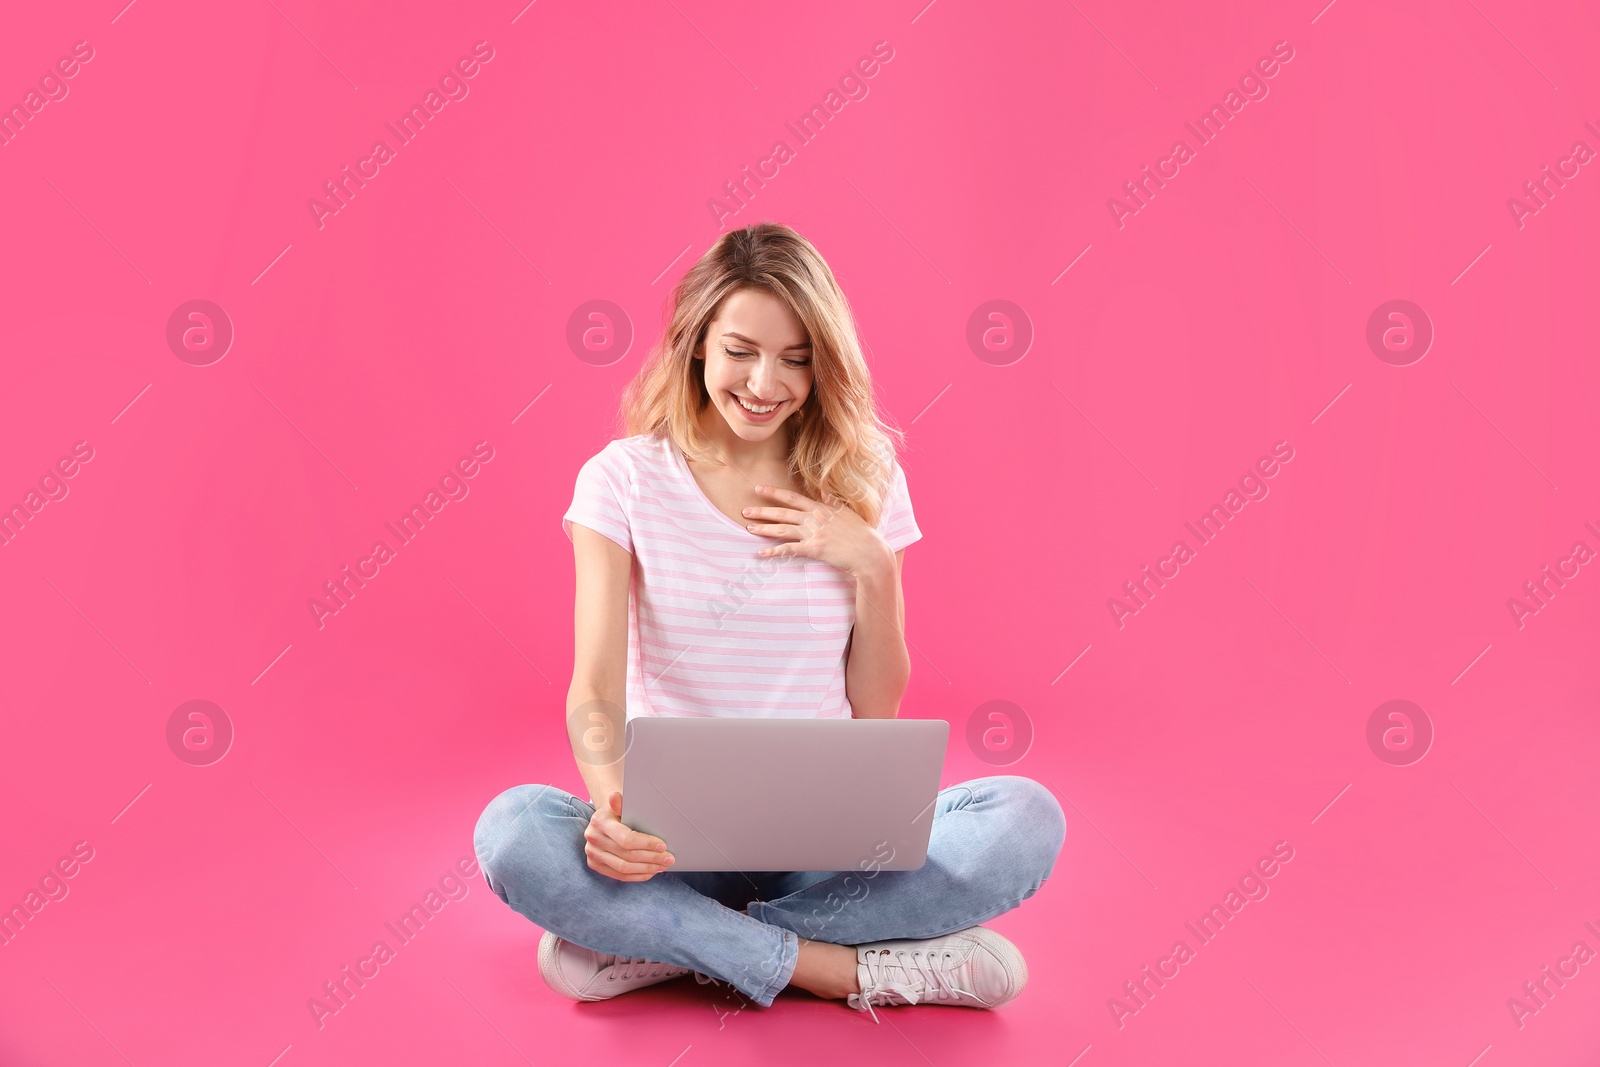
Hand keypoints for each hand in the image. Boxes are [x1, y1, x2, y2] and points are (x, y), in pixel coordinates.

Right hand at [584, 791, 674, 881]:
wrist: (603, 821)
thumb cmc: (618, 812)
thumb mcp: (620, 806)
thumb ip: (621, 804)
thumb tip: (615, 796)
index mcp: (600, 821)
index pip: (626, 839)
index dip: (646, 844)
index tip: (663, 846)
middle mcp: (593, 838)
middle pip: (627, 855)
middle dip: (652, 858)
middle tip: (669, 859)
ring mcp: (592, 854)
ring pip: (624, 868)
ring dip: (647, 868)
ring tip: (662, 866)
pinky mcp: (594, 865)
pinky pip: (619, 876)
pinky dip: (637, 875)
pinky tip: (651, 871)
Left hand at [742, 484, 892, 579]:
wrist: (869, 551)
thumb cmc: (860, 533)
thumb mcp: (847, 513)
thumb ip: (833, 503)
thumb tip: (825, 494)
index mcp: (820, 508)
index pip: (792, 498)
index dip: (774, 493)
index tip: (759, 489)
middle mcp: (814, 518)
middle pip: (783, 513)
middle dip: (762, 511)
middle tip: (744, 511)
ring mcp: (814, 533)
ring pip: (783, 529)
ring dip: (764, 529)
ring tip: (748, 528)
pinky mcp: (814, 549)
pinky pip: (790, 549)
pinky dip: (775, 551)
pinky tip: (761, 553)